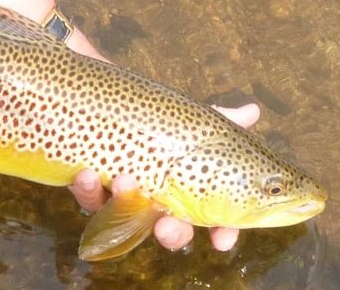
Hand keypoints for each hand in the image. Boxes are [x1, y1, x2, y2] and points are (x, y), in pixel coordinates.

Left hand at [69, 103, 260, 251]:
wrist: (99, 98)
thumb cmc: (152, 118)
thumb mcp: (187, 119)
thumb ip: (218, 120)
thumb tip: (252, 111)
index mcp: (184, 188)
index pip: (209, 218)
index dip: (220, 231)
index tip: (222, 239)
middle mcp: (155, 198)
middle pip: (168, 228)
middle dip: (172, 233)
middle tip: (167, 226)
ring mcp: (122, 195)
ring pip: (125, 214)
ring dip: (126, 203)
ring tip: (125, 182)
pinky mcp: (90, 186)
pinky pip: (87, 197)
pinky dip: (87, 189)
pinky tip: (87, 174)